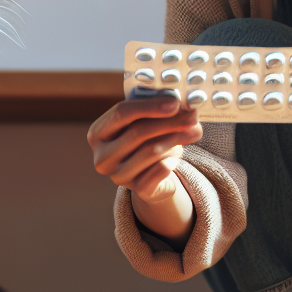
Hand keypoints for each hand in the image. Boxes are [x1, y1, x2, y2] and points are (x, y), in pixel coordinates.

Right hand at [88, 96, 201, 241]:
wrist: (150, 175)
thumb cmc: (145, 140)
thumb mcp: (143, 121)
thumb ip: (154, 109)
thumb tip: (179, 102)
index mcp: (97, 133)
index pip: (120, 113)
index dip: (149, 106)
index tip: (174, 102)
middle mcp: (102, 156)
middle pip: (137, 132)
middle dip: (169, 122)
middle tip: (192, 116)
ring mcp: (117, 176)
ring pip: (150, 152)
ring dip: (176, 138)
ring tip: (194, 131)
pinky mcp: (137, 190)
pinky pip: (158, 172)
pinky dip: (172, 160)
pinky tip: (179, 154)